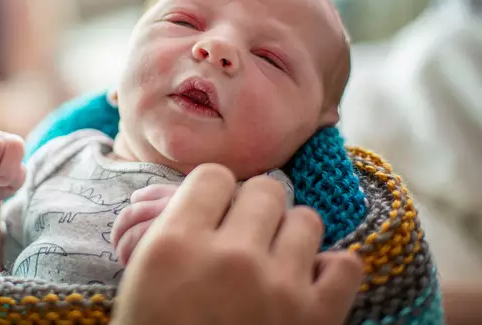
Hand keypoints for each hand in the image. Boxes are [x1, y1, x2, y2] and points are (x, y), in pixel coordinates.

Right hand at [113, 165, 362, 324]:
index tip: (214, 210)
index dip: (215, 192)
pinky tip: (308, 283)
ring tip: (274, 261)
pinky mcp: (316, 318)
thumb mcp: (140, 280)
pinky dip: (331, 270)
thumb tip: (199, 194)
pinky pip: (346, 264)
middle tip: (244, 237)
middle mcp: (229, 255)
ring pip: (306, 219)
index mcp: (176, 243)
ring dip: (290, 236)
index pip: (214, 175)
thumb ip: (169, 230)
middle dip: (254, 209)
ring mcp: (278, 286)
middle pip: (264, 190)